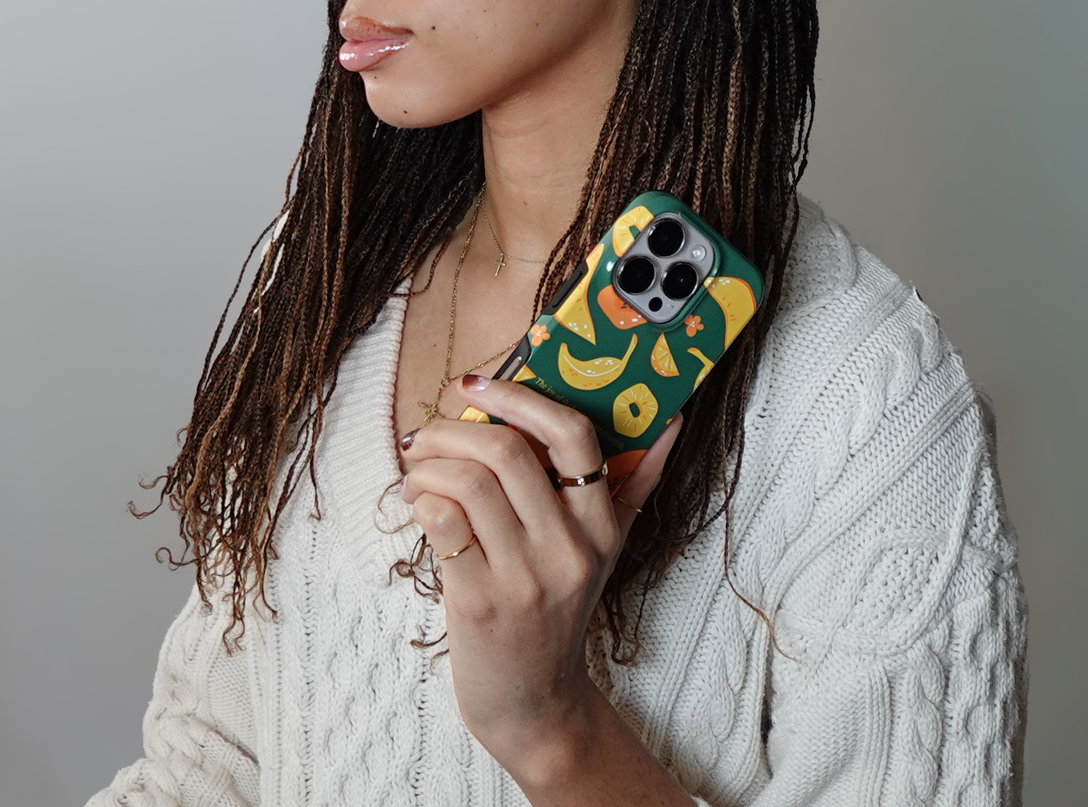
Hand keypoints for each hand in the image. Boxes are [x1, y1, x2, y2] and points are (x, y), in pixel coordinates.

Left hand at [399, 375, 682, 782]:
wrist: (536, 704)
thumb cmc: (560, 610)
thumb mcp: (606, 550)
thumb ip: (636, 484)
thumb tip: (671, 421)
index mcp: (601, 525)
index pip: (574, 435)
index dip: (521, 397)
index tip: (476, 383)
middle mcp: (570, 549)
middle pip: (507, 451)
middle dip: (453, 428)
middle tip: (428, 433)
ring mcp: (525, 579)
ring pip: (467, 482)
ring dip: (428, 464)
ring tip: (417, 470)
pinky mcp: (480, 604)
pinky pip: (441, 522)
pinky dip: (420, 500)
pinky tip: (419, 506)